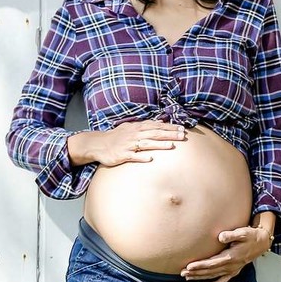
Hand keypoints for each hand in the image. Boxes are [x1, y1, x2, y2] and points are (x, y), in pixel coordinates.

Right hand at [67, 120, 186, 166]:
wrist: (98, 144)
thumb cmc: (116, 137)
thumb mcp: (130, 127)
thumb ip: (145, 125)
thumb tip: (160, 122)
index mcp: (137, 128)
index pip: (156, 126)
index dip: (170, 127)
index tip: (182, 128)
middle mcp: (134, 135)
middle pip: (154, 133)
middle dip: (169, 134)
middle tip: (182, 135)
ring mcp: (128, 145)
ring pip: (146, 144)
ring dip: (159, 144)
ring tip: (171, 145)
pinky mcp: (122, 155)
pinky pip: (133, 156)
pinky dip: (141, 157)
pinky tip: (150, 159)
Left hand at [181, 226, 271, 281]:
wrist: (261, 243)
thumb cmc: (251, 236)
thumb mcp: (243, 232)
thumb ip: (231, 235)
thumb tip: (220, 236)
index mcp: (231, 257)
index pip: (212, 263)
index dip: (200, 265)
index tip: (188, 266)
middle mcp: (230, 266)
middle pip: (209, 271)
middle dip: (195, 272)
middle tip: (182, 272)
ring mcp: (232, 270)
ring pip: (212, 276)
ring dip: (199, 278)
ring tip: (186, 277)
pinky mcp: (233, 272)